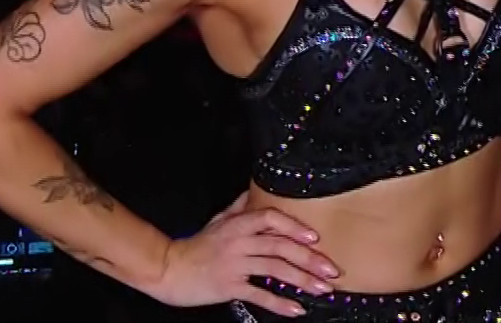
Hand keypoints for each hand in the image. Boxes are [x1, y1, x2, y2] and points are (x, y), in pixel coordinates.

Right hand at [150, 198, 339, 316]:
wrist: (168, 269)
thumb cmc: (196, 245)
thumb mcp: (218, 220)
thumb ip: (241, 207)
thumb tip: (259, 192)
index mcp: (238, 225)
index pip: (271, 218)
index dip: (294, 227)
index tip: (316, 238)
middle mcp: (239, 242)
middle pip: (280, 246)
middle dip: (309, 258)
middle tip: (332, 269)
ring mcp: (234, 265)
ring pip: (274, 270)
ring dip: (302, 280)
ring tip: (323, 289)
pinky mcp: (228, 287)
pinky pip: (258, 295)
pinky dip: (279, 303)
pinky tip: (297, 309)